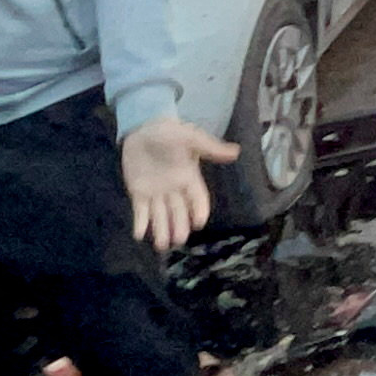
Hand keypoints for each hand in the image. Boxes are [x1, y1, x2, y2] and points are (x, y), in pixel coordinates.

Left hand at [120, 117, 235, 250]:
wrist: (144, 128)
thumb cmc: (170, 132)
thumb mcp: (191, 137)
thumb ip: (210, 148)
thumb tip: (236, 152)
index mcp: (189, 179)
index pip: (198, 198)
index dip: (199, 210)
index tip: (199, 223)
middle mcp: (175, 190)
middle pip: (179, 212)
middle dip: (179, 226)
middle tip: (179, 240)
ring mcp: (156, 193)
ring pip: (161, 216)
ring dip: (161, 231)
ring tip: (162, 246)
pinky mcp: (139, 193)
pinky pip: (141, 211)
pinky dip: (141, 223)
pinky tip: (139, 235)